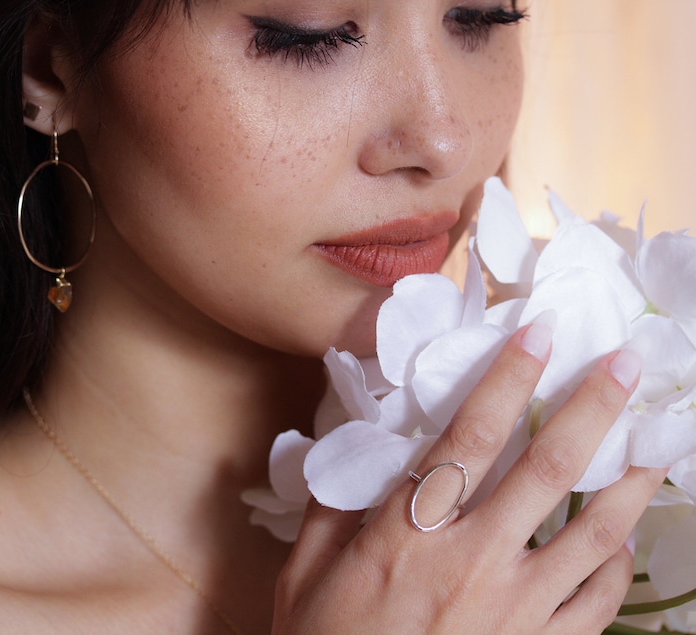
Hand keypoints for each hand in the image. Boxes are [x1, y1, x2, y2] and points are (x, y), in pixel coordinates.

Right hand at [273, 324, 665, 633]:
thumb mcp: (306, 569)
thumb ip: (333, 501)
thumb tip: (360, 441)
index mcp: (409, 535)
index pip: (469, 438)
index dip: (507, 379)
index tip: (537, 333)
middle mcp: (470, 564)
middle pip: (545, 471)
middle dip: (590, 409)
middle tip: (623, 363)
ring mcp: (512, 612)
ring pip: (591, 536)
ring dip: (629, 481)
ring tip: (656, 442)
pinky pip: (595, 605)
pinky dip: (616, 566)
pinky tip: (621, 538)